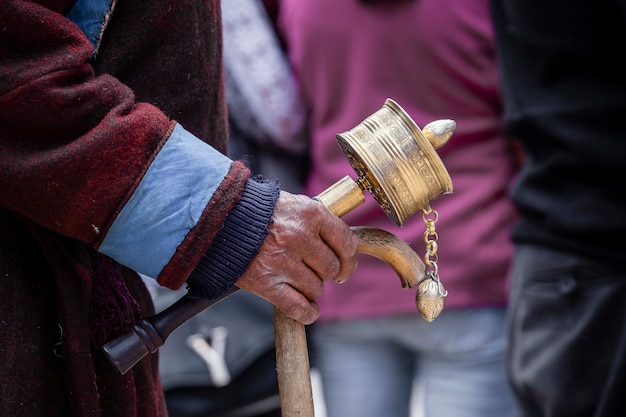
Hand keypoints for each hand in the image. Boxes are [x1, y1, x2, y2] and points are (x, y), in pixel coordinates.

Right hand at [235, 191, 358, 323]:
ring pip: (315, 289)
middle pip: (330, 269)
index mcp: (310, 213)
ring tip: (297, 280)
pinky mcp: (265, 282)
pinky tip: (308, 311)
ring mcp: (282, 261)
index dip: (349, 260)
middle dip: (326, 274)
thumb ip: (317, 221)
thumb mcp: (293, 203)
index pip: (346, 243)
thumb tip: (342, 245)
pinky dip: (307, 313)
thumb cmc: (257, 211)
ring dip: (311, 290)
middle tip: (315, 272)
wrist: (218, 218)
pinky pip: (298, 307)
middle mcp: (299, 236)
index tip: (344, 268)